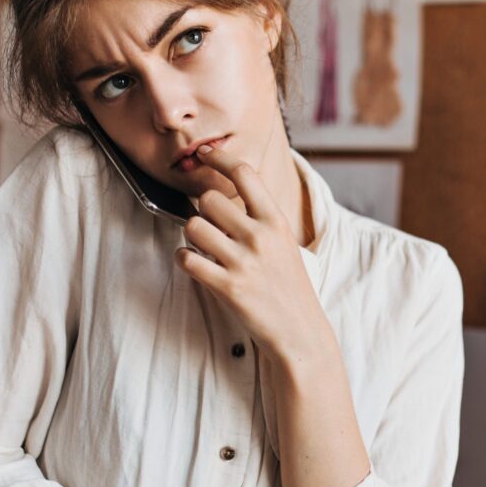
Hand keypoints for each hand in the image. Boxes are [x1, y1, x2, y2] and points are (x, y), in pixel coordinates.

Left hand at [172, 142, 332, 362]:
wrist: (300, 332)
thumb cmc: (289, 288)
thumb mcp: (285, 244)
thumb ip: (259, 220)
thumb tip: (222, 197)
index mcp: (277, 222)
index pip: (244, 174)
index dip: (218, 158)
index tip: (204, 154)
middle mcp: (260, 237)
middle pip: (209, 199)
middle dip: (203, 212)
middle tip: (211, 229)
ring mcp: (243, 262)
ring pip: (193, 226)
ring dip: (192, 236)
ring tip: (204, 249)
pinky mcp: (227, 287)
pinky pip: (187, 259)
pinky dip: (185, 260)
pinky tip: (196, 265)